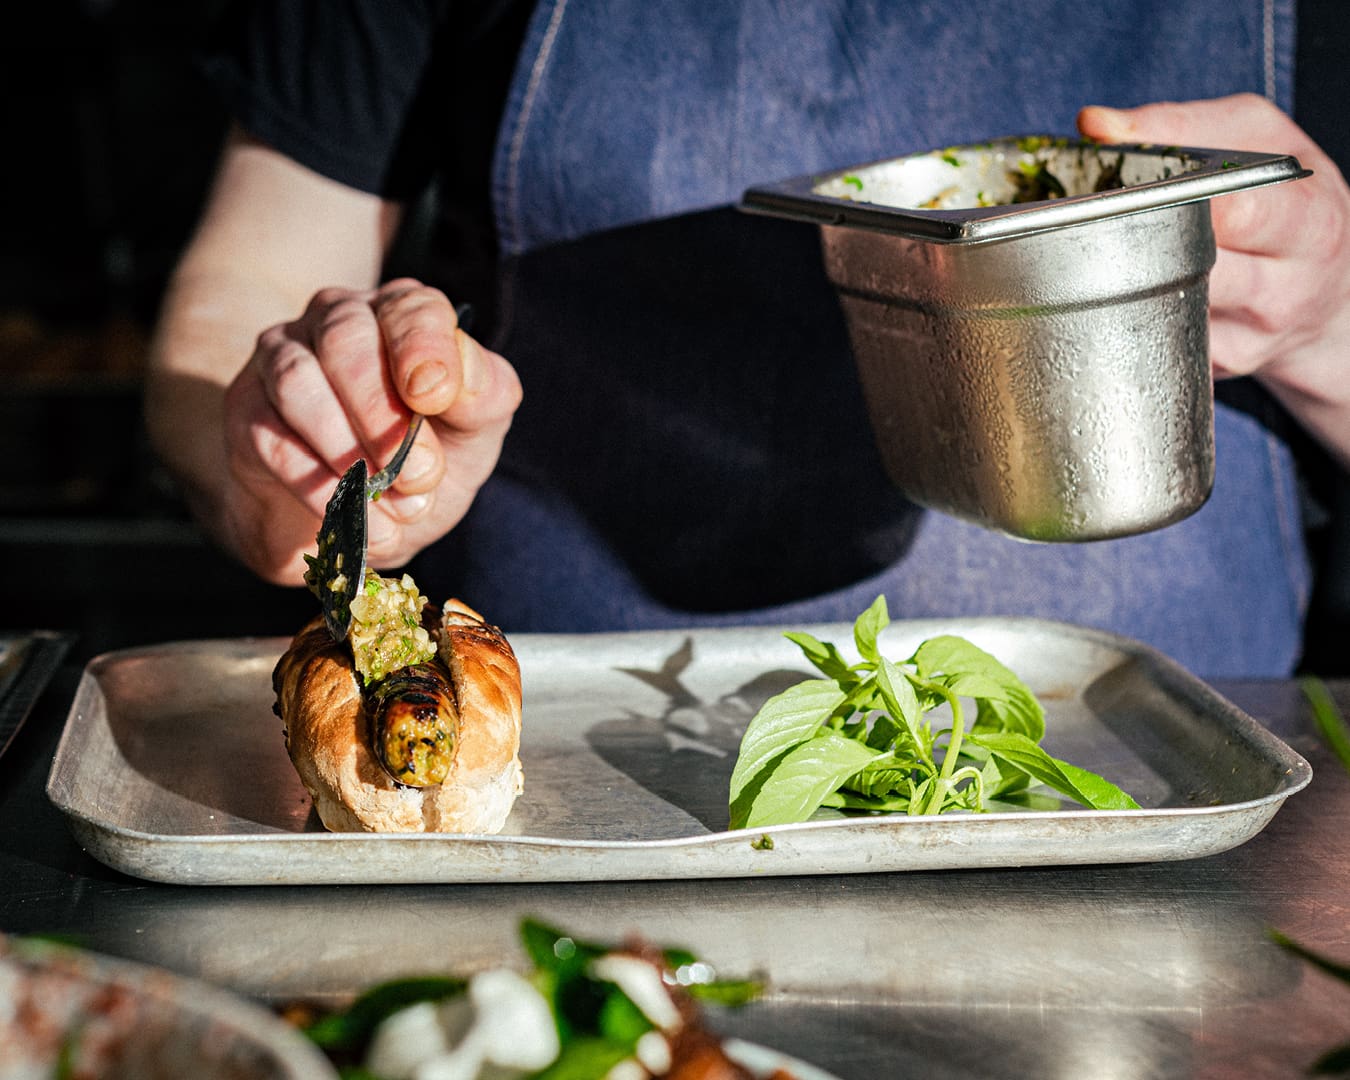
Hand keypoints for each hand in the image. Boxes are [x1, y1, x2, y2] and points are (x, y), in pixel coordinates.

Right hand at [221, 278, 521, 583]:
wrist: (356, 517)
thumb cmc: (423, 457)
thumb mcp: (473, 431)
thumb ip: (485, 396)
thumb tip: (459, 383)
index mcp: (401, 313)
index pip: (410, 308)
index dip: (423, 349)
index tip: (435, 398)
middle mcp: (336, 319)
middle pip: (346, 340)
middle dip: (384, 415)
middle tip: (422, 477)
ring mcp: (282, 358)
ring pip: (298, 383)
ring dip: (349, 453)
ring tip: (395, 507)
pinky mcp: (246, 410)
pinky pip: (272, 440)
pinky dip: (319, 486)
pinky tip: (356, 521)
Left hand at [1077, 94, 1349, 468]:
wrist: (1326, 298)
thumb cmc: (1286, 206)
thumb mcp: (1257, 142)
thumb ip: (1179, 126)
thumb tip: (1095, 125)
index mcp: (1306, 222)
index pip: (1239, 213)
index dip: (1175, 199)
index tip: (1121, 185)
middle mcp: (1281, 290)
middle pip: (1191, 269)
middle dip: (1133, 244)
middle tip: (1086, 224)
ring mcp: (1246, 341)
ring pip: (1159, 315)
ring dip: (1113, 286)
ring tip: (1087, 258)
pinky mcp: (1211, 371)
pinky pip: (1149, 348)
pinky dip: (1117, 321)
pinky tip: (1104, 298)